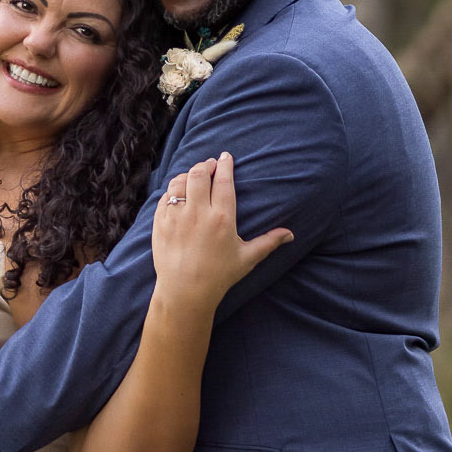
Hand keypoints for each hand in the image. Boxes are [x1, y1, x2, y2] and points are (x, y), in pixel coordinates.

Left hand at [151, 153, 292, 314]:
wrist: (185, 294)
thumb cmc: (218, 277)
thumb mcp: (247, 259)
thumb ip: (268, 242)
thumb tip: (290, 235)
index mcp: (222, 218)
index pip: (223, 180)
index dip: (225, 164)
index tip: (226, 157)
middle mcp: (198, 214)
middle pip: (199, 174)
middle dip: (205, 165)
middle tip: (210, 165)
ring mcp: (176, 217)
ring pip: (179, 182)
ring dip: (187, 175)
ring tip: (194, 176)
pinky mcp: (160, 224)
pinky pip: (164, 197)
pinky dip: (172, 191)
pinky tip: (178, 193)